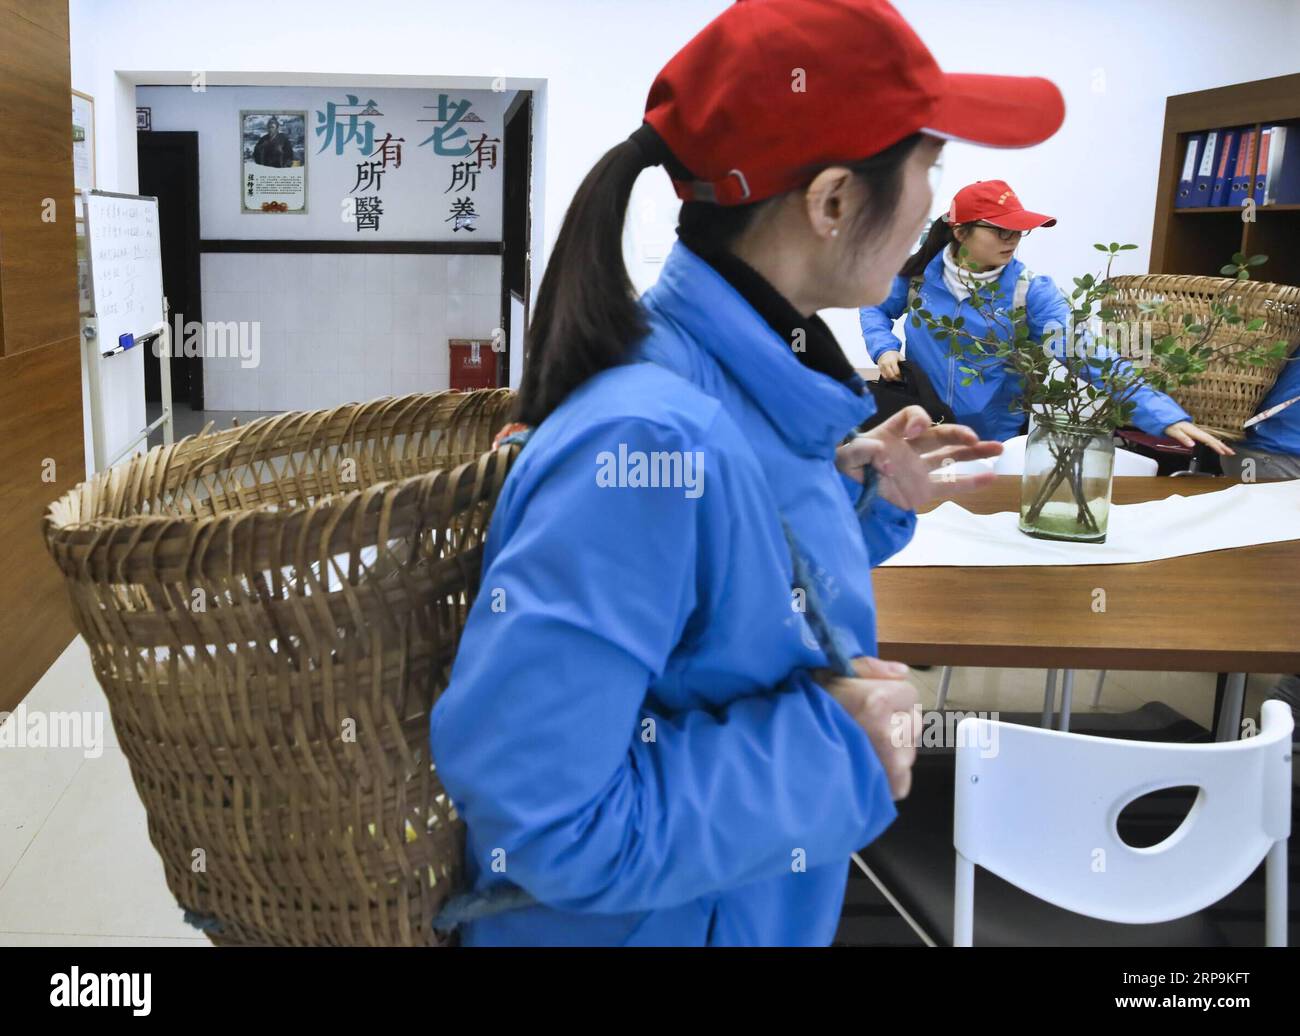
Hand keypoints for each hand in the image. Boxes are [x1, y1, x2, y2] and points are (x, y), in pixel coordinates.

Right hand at [813, 656, 920, 799]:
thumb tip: (902, 672)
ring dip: (893, 746)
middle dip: (895, 720)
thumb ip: (868, 668)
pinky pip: (903, 777)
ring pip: (908, 747)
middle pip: (913, 721)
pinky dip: (889, 773)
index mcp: (878, 701)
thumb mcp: (829, 675)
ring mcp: (893, 763)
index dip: (889, 694)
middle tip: (864, 724)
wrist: (787, 754)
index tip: (869, 700)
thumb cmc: (806, 710)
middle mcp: (890, 733)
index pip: (909, 693)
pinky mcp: (890, 786)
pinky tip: (865, 764)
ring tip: (861, 746)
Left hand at [836, 405, 1002, 509]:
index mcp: (892, 433)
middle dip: (957, 433)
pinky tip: (991, 477)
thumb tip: (880, 452)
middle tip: (972, 437)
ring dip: (973, 452)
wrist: (841, 490)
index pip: (912, 417)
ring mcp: (918, 469)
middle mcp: (910, 448)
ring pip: (950, 457)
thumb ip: (857, 451)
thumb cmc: (842, 467)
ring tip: (997, 448)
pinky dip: (969, 483)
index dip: (917, 420)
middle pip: (939, 435)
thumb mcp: (842, 455)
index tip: (915, 431)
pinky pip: (949, 486)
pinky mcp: (922, 491)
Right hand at [876, 351, 902, 380]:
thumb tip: (908, 369)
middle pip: (891, 375)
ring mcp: (882, 367)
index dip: (900, 376)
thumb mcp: (899, 356)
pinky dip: (888, 378)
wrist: (883, 351)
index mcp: (892, 361)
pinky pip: (883, 376)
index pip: (896, 372)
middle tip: (900, 379)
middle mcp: (886, 364)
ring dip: (892, 379)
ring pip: (887, 377)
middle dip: (896, 379)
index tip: (903, 377)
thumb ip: (903, 362)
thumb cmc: (892, 354)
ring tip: (896, 379)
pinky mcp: (879, 369)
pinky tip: (891, 378)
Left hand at [1164, 420, 1233, 455]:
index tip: (1223, 452)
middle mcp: (1198, 432)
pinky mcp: (1196, 433)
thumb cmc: (1170, 425)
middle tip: (1231, 453)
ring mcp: (1198, 432)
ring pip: (1212, 439)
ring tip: (1228, 451)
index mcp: (1195, 432)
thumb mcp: (1175, 432)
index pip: (1208, 440)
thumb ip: (1184, 438)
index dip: (1216, 446)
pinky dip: (1214, 443)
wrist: (1167, 419)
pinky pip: (1208, 438)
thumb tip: (1192, 444)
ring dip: (1220, 445)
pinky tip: (1217, 446)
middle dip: (1223, 446)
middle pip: (1213, 439)